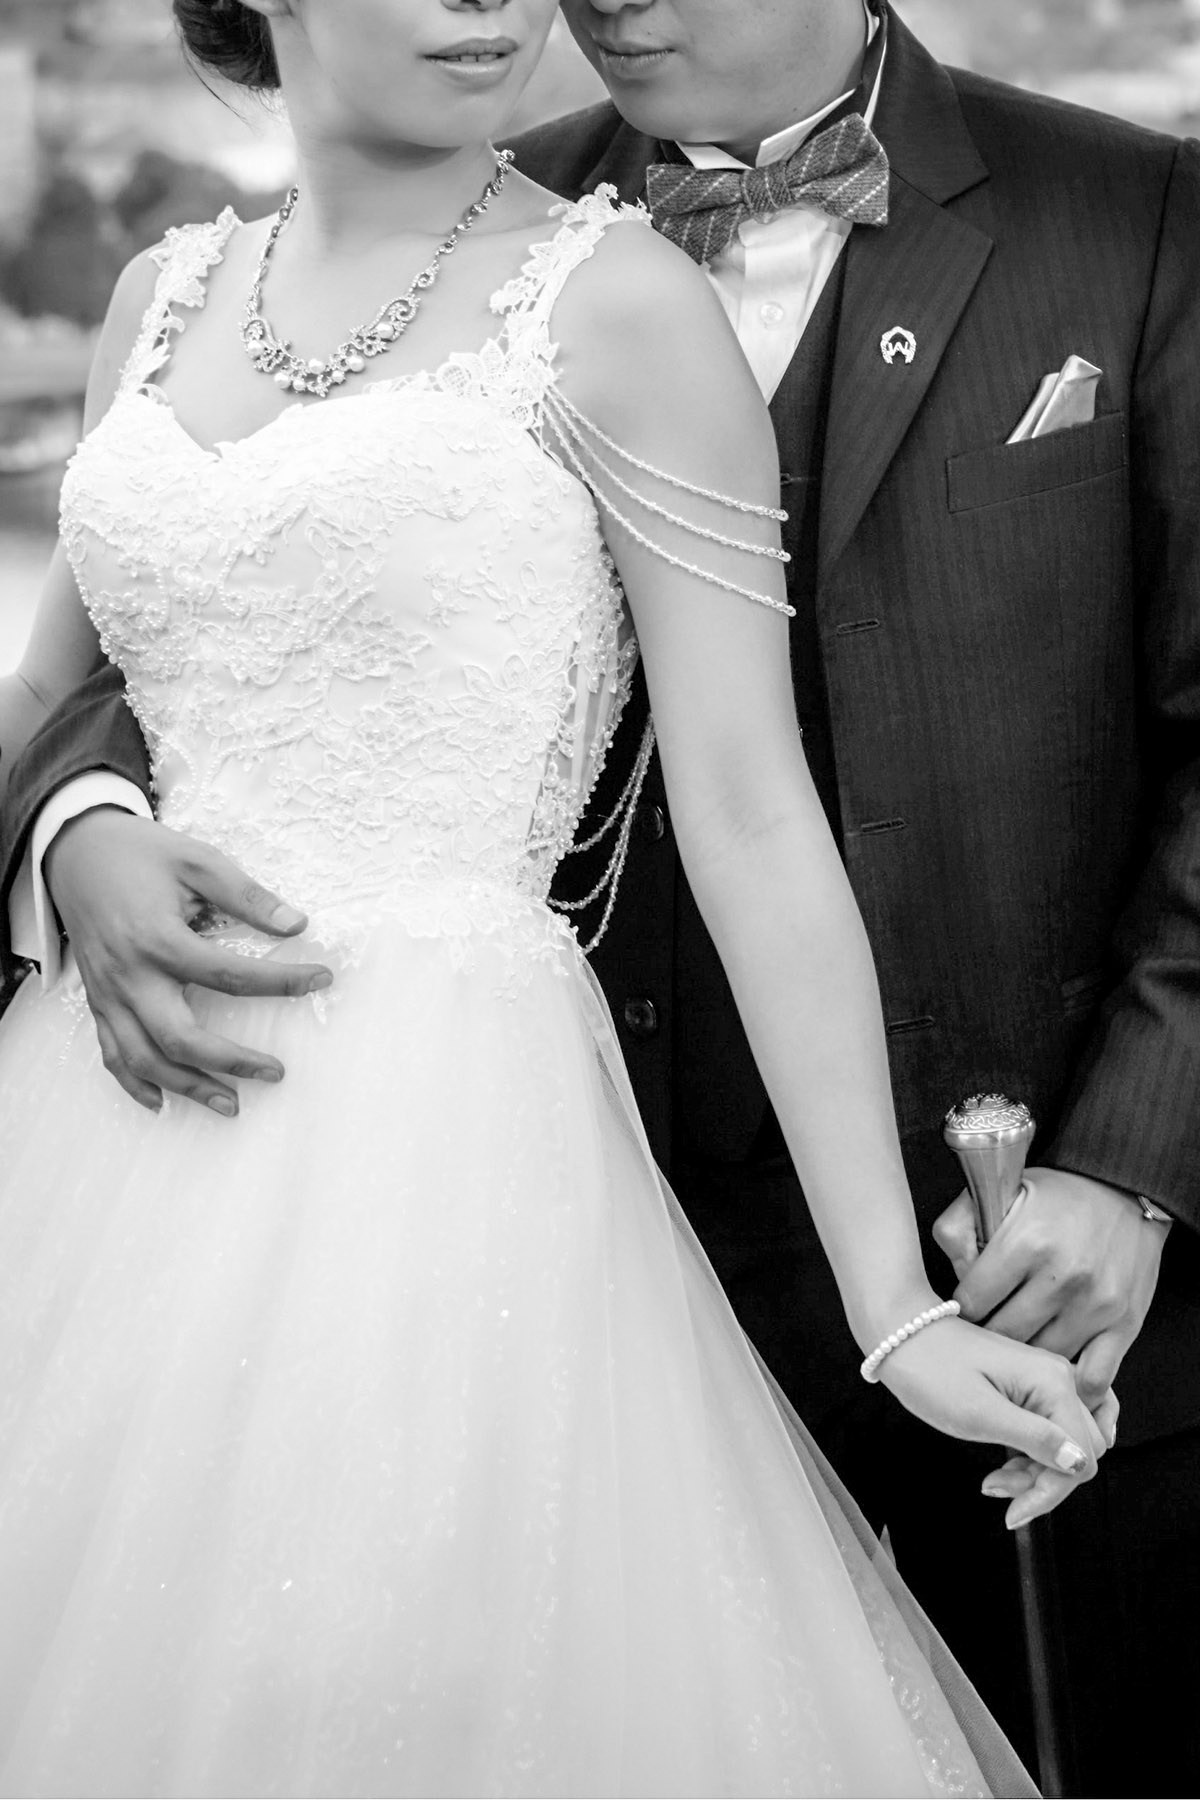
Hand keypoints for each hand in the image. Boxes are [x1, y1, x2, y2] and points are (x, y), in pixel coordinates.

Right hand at [45, 807, 331, 1116]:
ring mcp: (108, 994)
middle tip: (275, 1072)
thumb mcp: (197, 860)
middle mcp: (128, 975)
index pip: (228, 975)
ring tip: (231, 1104)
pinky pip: (110, 1053)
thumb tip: (296, 923)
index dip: (280, 981)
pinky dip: (135, 1083)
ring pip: (143, 1058)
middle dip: (230, 1061)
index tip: (321, 979)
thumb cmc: (140, 854)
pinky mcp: (96, 1001)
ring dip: (187, 1087)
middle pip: (178, 1036)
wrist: (74, 853)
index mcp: (157, 938)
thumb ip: (246, 895)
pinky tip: (163, 1101)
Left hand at [878, 1312, 1106, 1528]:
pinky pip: (1053, 1430)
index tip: (1015, 1512)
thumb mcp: (979, 1414)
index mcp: (1053, 1383)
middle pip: (1081, 1450)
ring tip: (996, 1479)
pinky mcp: (1032, 1386)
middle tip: (999, 1487)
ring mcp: (1046, 1380)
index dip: (1051, 1490)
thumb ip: (1034, 1439)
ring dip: (1040, 1471)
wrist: (903, 1336)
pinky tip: (1007, 1463)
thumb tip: (1079, 1463)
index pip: (1081, 1456)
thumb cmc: (932, 1372)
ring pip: (1069, 1443)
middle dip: (1045, 1480)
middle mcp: (1059, 1378)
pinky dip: (1036, 1454)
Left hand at [933, 1167, 1168, 1407]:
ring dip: (1027, 1355)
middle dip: (991, 1334)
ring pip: (1041, 1357)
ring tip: (1021, 1342)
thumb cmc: (1055, 1195)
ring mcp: (1096, 1304)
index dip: (964, 1306)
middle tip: (991, 1327)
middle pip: (1004, 1335)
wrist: (1123, 1188)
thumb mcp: (998, 1194)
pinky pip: (1094, 1377)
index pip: (971, 1302)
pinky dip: (1073, 1385)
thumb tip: (956, 1279)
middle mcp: (1061, 1276)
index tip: (970, 1305)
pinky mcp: (1125, 1324)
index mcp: (1025, 1242)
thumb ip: (958, 1230)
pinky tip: (1058, 1372)